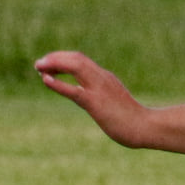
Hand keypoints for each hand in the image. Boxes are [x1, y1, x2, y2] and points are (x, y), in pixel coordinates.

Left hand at [35, 51, 149, 146]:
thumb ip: (100, 96)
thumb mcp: (113, 102)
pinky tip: (45, 79)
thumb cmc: (130, 119)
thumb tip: (89, 100)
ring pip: (75, 67)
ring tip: (39, 66)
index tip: (49, 64)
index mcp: (105, 78)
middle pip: (76, 58)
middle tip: (38, 64)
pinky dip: (58, 83)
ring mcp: (99, 89)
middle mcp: (101, 78)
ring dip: (54, 64)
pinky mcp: (96, 103)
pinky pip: (74, 90)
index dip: (63, 58)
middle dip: (55, 57)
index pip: (81, 60)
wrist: (145, 127)